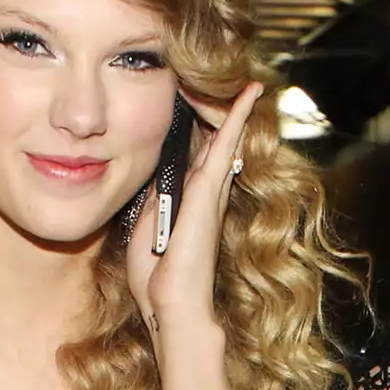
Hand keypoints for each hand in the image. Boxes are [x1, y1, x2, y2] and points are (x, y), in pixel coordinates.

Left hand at [125, 82, 262, 337]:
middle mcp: (206, 196)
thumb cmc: (157, 280)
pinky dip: (235, 118)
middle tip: (234, 86)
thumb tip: (154, 175)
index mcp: (188, 204)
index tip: (205, 107)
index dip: (204, 132)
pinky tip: (245, 95)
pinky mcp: (208, 193)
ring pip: (223, 140)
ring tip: (246, 83)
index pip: (198, 159)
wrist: (172, 307)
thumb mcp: (143, 230)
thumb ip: (151, 202)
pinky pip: (224, 146)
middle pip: (215, 145)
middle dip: (224, 115)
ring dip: (233, 110)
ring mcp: (210, 193)